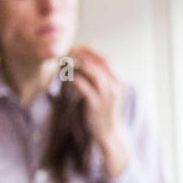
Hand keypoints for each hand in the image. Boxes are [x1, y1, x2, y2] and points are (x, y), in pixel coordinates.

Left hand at [70, 44, 128, 171]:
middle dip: (80, 55)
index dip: (89, 51)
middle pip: (97, 62)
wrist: (109, 133)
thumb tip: (86, 59)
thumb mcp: (106, 92)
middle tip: (65, 53)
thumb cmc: (103, 111)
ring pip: (90, 71)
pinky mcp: (95, 104)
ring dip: (75, 64)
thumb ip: (99, 76)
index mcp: (118, 80)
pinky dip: (73, 77)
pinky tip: (65, 76)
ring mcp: (106, 95)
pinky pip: (82, 85)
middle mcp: (114, 86)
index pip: (104, 58)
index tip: (75, 48)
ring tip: (63, 63)